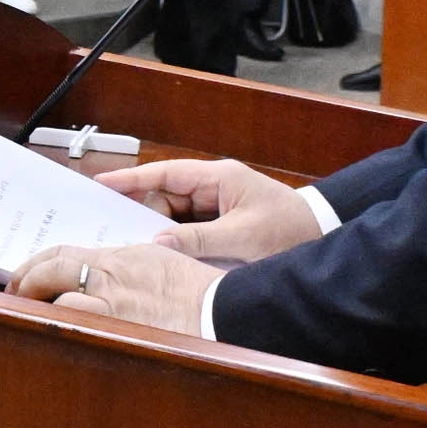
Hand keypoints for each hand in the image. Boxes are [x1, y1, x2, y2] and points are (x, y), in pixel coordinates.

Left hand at [4, 240, 219, 332]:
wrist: (222, 309)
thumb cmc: (201, 292)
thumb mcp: (163, 263)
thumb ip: (130, 266)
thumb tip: (106, 276)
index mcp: (124, 255)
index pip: (68, 251)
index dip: (41, 260)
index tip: (29, 270)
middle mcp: (114, 271)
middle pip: (54, 265)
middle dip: (27, 277)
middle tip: (15, 289)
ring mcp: (115, 297)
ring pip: (59, 293)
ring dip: (37, 302)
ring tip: (27, 311)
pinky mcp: (120, 320)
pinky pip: (76, 319)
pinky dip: (58, 321)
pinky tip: (48, 328)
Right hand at [89, 156, 325, 261]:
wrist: (323, 236)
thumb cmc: (291, 228)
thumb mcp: (242, 237)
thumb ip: (198, 239)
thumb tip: (159, 242)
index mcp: (218, 178)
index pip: (164, 173)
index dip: (131, 179)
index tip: (103, 183)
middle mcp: (214, 187)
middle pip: (164, 196)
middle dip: (146, 215)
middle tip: (126, 234)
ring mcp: (216, 204)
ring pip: (174, 215)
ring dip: (164, 232)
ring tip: (151, 249)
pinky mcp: (221, 221)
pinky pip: (188, 227)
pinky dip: (178, 239)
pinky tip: (171, 253)